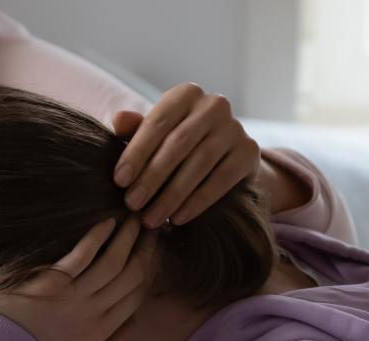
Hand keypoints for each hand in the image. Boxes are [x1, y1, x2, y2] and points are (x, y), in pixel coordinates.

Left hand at [0, 218, 150, 340]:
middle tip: (150, 226)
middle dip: (144, 249)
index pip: (135, 296)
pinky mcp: (51, 283)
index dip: (147, 270)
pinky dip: (97, 237)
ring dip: (126, 238)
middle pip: (130, 277)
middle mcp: (93, 313)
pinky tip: (106, 222)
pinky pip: (82, 256)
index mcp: (100, 331)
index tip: (153, 250)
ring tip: (134, 219)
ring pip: (113, 263)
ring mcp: (74, 297)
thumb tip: (130, 333)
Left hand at [112, 83, 262, 227]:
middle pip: (178, 144)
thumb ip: (135, 130)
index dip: (136, 152)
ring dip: (171, 195)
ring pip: (198, 163)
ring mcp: (235, 127)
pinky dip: (197, 201)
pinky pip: (221, 179)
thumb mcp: (154, 136)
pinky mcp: (249, 151)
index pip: (157, 122)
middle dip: (151, 177)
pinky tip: (177, 218)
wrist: (223, 159)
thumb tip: (119, 118)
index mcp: (186, 94)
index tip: (119, 181)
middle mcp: (214, 105)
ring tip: (150, 218)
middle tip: (132, 204)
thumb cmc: (176, 145)